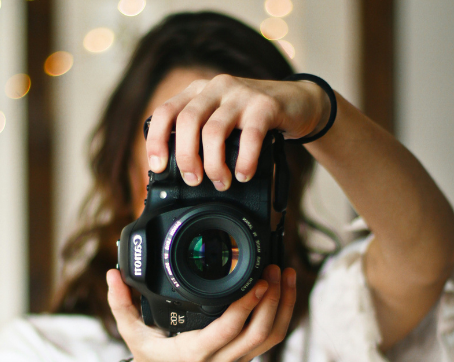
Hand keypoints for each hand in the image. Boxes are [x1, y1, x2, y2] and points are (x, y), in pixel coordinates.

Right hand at [106, 265, 296, 361]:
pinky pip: (270, 339)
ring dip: (284, 306)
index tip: (258, 280)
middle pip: (260, 333)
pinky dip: (282, 316)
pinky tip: (285, 292)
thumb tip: (112, 274)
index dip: (247, 305)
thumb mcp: (130, 332)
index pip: (228, 329)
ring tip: (287, 275)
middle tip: (276, 269)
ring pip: (271, 337)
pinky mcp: (243, 357)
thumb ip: (120, 303)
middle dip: (273, 300)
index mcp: (194, 351)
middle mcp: (220, 358)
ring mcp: (236, 360)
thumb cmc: (150, 359)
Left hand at [145, 74, 329, 189]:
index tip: (158, 167)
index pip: (165, 112)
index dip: (157, 140)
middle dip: (186, 157)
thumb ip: (200, 137)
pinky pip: (249, 136)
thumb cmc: (252, 119)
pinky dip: (244, 161)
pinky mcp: (265, 105)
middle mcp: (215, 88)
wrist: (297, 103)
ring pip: (213, 131)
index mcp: (197, 92)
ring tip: (221, 182)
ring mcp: (240, 95)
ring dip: (214, 164)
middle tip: (193, 179)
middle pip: (186, 121)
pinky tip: (244, 174)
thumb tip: (180, 174)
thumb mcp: (220, 121)